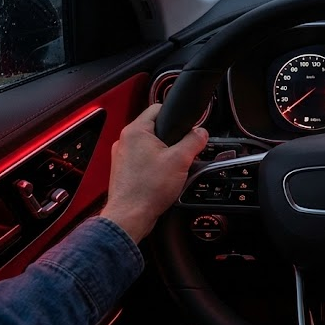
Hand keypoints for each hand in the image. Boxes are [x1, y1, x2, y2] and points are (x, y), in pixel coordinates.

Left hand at [100, 104, 207, 242]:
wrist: (130, 216)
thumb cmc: (147, 189)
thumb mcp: (180, 160)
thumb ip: (194, 141)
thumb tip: (202, 133)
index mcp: (135, 131)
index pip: (158, 108)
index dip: (177, 117)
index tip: (187, 127)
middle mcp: (125, 141)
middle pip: (156, 130)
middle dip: (173, 141)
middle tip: (183, 154)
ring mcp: (122, 156)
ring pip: (151, 147)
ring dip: (164, 155)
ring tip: (173, 170)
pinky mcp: (124, 171)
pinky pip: (144, 161)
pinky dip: (155, 167)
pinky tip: (163, 180)